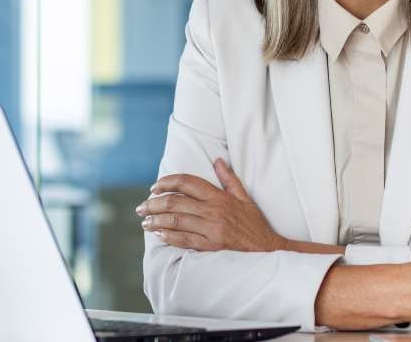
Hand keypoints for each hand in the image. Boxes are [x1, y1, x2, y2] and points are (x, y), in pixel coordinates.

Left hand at [137, 158, 286, 251]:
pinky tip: (158, 235)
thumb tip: (217, 160)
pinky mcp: (212, 246)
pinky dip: (169, 237)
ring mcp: (212, 229)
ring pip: (176, 221)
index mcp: (220, 197)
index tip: (154, 187)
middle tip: (142, 207)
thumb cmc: (256, 224)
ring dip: (157, 220)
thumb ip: (229, 179)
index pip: (188, 183)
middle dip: (154, 203)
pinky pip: (185, 240)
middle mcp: (214, 211)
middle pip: (176, 202)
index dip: (167, 182)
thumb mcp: (245, 197)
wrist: (269, 248)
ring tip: (145, 222)